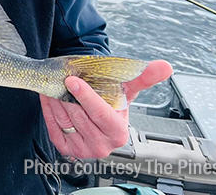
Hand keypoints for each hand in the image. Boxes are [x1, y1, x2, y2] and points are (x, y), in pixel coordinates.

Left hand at [40, 60, 172, 158]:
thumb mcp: (128, 87)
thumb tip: (166, 66)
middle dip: (68, 95)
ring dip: (57, 99)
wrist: (98, 109)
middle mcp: (102, 146)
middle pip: (79, 116)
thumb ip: (146, 76)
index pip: (101, 114)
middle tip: (62, 77)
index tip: (73, 81)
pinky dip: (49, 108)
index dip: (87, 97)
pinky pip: (52, 126)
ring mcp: (83, 150)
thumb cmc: (113, 98)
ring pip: (64, 119)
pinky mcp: (66, 148)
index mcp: (118, 133)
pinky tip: (50, 96)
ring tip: (56, 84)